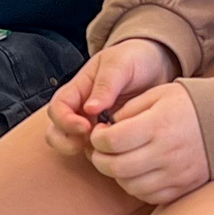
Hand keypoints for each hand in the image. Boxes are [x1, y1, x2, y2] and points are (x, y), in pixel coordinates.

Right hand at [45, 38, 179, 155]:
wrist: (156, 66)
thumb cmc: (135, 59)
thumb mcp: (121, 64)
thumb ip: (106, 84)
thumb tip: (89, 109)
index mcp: (78, 89)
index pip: (57, 108)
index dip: (65, 121)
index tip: (86, 127)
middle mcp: (80, 109)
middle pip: (57, 131)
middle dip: (66, 142)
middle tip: (89, 145)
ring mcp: (93, 124)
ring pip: (73, 144)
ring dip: (84, 151)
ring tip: (105, 151)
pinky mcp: (109, 136)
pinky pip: (98, 151)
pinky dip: (104, 155)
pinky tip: (121, 152)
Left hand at [84, 81, 208, 205]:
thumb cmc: (188, 104)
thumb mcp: (157, 94)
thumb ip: (128, 110)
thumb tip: (104, 129)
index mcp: (158, 124)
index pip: (112, 140)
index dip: (97, 139)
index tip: (99, 133)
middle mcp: (167, 152)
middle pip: (116, 167)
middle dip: (99, 159)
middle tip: (101, 150)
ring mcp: (176, 174)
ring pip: (129, 185)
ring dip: (116, 174)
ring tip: (120, 159)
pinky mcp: (183, 188)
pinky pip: (147, 196)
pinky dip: (135, 186)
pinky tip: (137, 171)